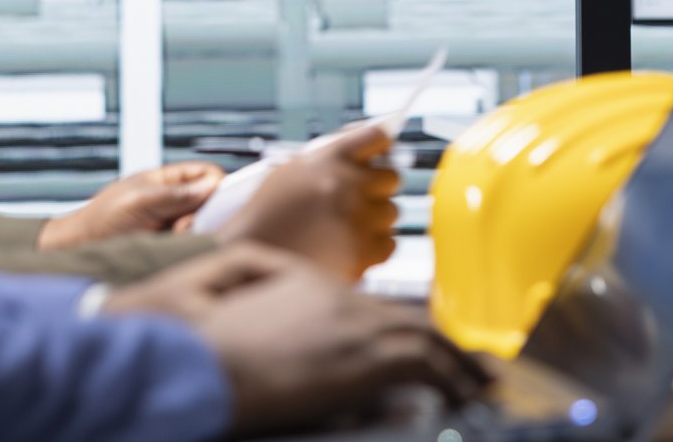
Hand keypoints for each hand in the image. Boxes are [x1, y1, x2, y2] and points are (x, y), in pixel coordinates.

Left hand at [40, 161, 225, 248]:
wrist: (79, 251)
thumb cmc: (101, 220)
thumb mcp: (139, 200)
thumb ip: (176, 193)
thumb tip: (212, 186)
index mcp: (169, 181)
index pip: (208, 174)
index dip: (216, 184)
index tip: (212, 199)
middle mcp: (176, 202)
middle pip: (212, 201)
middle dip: (205, 212)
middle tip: (183, 223)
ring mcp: (174, 226)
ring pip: (206, 225)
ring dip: (193, 231)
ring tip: (172, 236)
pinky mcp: (172, 248)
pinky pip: (193, 245)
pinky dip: (186, 246)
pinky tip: (169, 248)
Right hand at [105, 245, 488, 437]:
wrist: (193, 356)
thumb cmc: (197, 332)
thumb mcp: (230, 281)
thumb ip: (270, 279)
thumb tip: (301, 288)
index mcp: (310, 283)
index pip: (373, 308)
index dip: (404, 327)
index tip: (423, 345)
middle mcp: (341, 298)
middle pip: (408, 320)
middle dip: (443, 344)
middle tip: (472, 364)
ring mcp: (354, 327)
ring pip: (425, 340)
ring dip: (456, 364)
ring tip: (479, 382)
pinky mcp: (363, 361)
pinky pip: (424, 366)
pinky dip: (451, 377)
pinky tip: (464, 392)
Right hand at [216, 123, 400, 279]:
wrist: (252, 255)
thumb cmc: (269, 213)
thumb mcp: (292, 170)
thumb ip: (330, 158)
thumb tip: (371, 153)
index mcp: (330, 158)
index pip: (377, 137)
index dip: (383, 145)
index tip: (383, 152)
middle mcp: (347, 184)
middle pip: (392, 178)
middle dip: (379, 187)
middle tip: (361, 197)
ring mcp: (357, 219)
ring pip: (392, 212)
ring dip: (376, 218)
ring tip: (349, 227)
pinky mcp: (362, 253)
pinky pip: (389, 243)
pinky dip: (376, 246)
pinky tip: (353, 246)